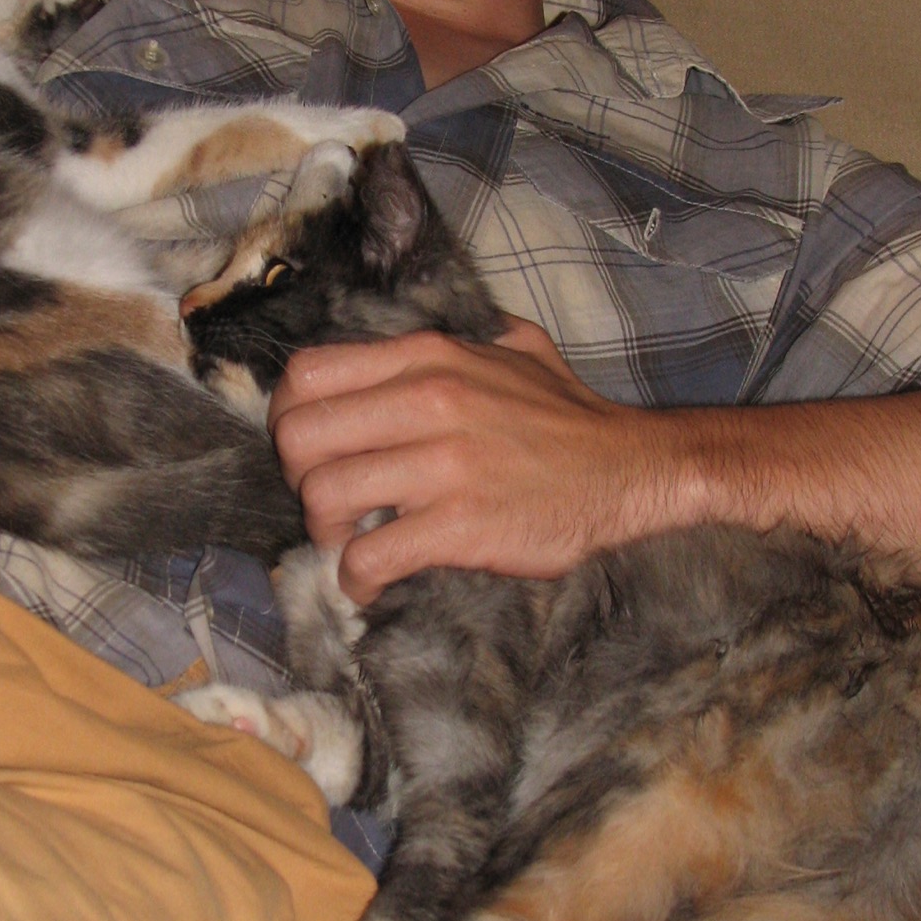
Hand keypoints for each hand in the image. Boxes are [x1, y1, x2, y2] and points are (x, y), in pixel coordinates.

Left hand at [267, 319, 677, 600]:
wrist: (630, 471)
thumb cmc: (567, 415)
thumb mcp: (510, 347)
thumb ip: (452, 339)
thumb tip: (400, 340)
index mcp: (428, 357)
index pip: (307, 375)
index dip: (290, 416)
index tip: (311, 447)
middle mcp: (428, 402)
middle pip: (299, 438)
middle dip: (298, 476)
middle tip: (328, 498)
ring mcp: (442, 466)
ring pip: (324, 497)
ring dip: (326, 531)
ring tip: (351, 540)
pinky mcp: (458, 528)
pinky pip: (368, 558)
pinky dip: (356, 579)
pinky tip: (371, 582)